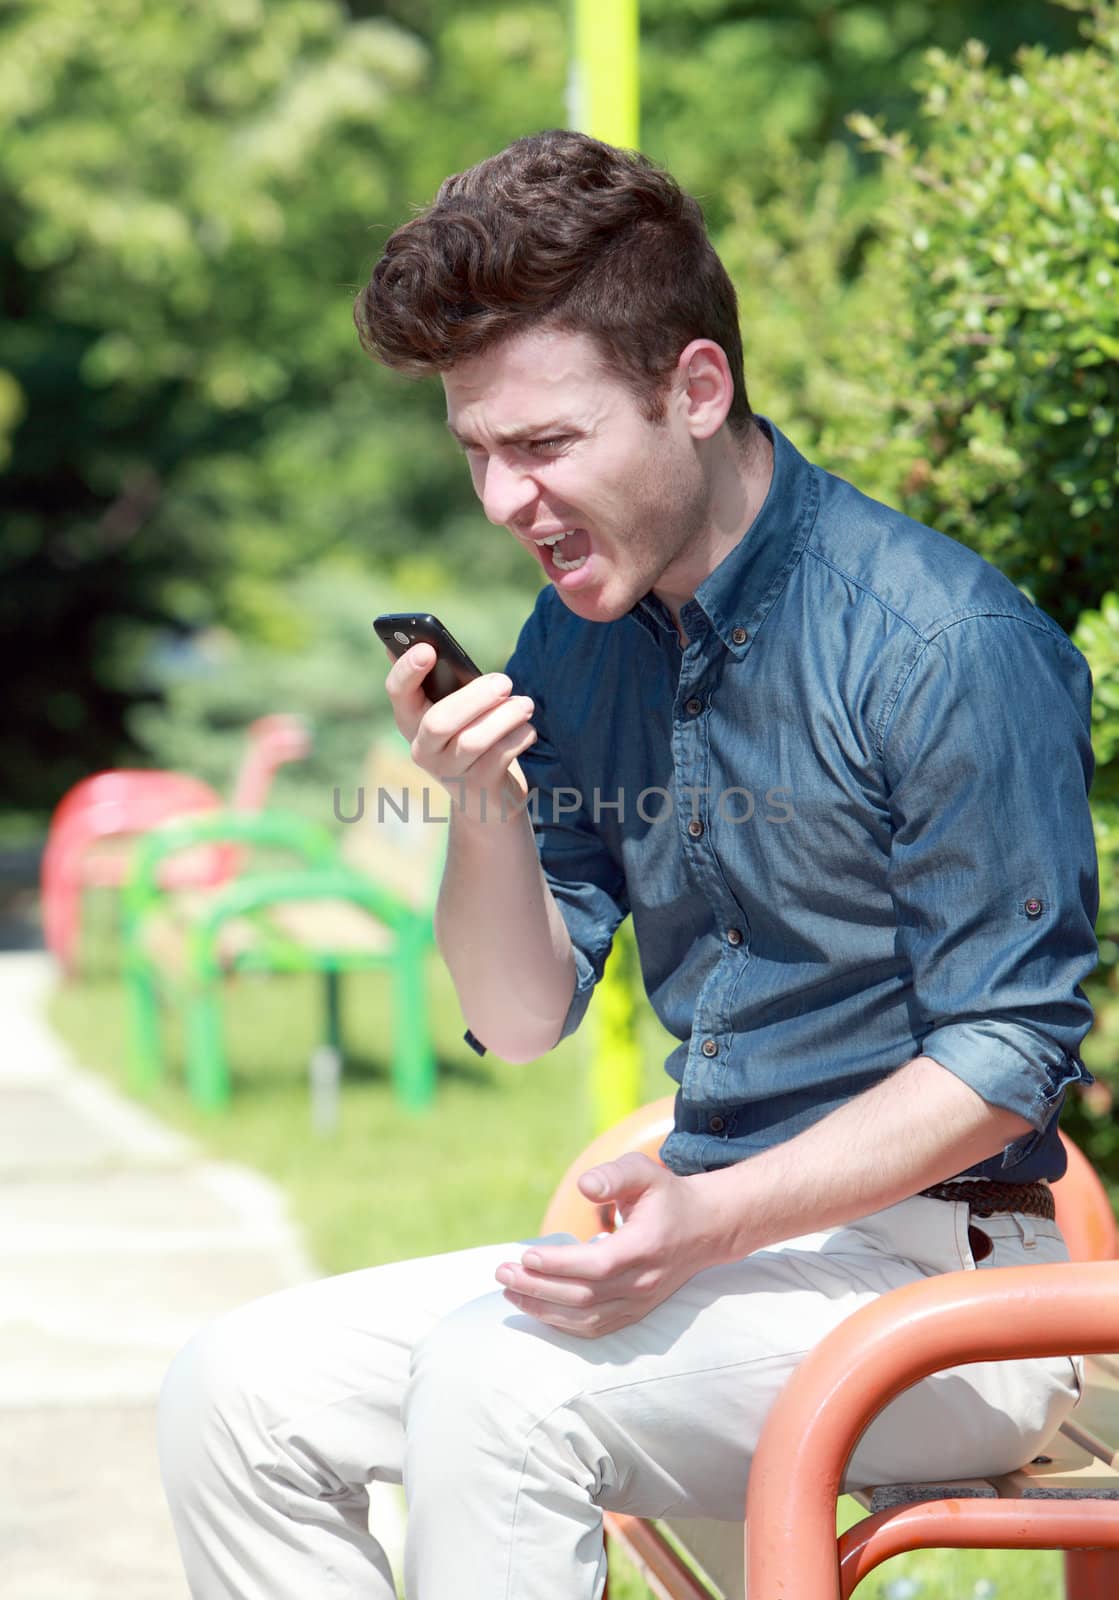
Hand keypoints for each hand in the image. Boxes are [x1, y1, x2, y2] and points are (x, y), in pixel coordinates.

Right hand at [384, 643, 535, 823]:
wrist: (486, 794)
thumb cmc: (469, 733)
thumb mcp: (453, 707)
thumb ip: (441, 680)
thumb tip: (423, 641)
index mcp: (410, 718)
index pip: (397, 691)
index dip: (408, 670)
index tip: (428, 650)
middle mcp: (422, 748)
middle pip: (439, 721)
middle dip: (475, 697)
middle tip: (504, 681)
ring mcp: (448, 771)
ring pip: (474, 741)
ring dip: (505, 717)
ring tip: (526, 705)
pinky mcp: (478, 787)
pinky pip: (500, 756)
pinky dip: (519, 737)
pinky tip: (527, 729)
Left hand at [495, 1154, 722, 1338]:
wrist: (706, 1228)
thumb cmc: (667, 1196)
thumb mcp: (644, 1172)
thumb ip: (614, 1175)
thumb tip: (584, 1186)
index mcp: (645, 1247)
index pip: (597, 1265)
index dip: (559, 1266)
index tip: (525, 1256)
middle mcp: (644, 1282)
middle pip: (585, 1296)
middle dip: (538, 1287)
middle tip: (502, 1273)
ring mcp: (641, 1303)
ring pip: (587, 1318)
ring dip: (544, 1309)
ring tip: (510, 1291)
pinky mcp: (636, 1313)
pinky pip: (595, 1328)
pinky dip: (562, 1324)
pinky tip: (537, 1308)